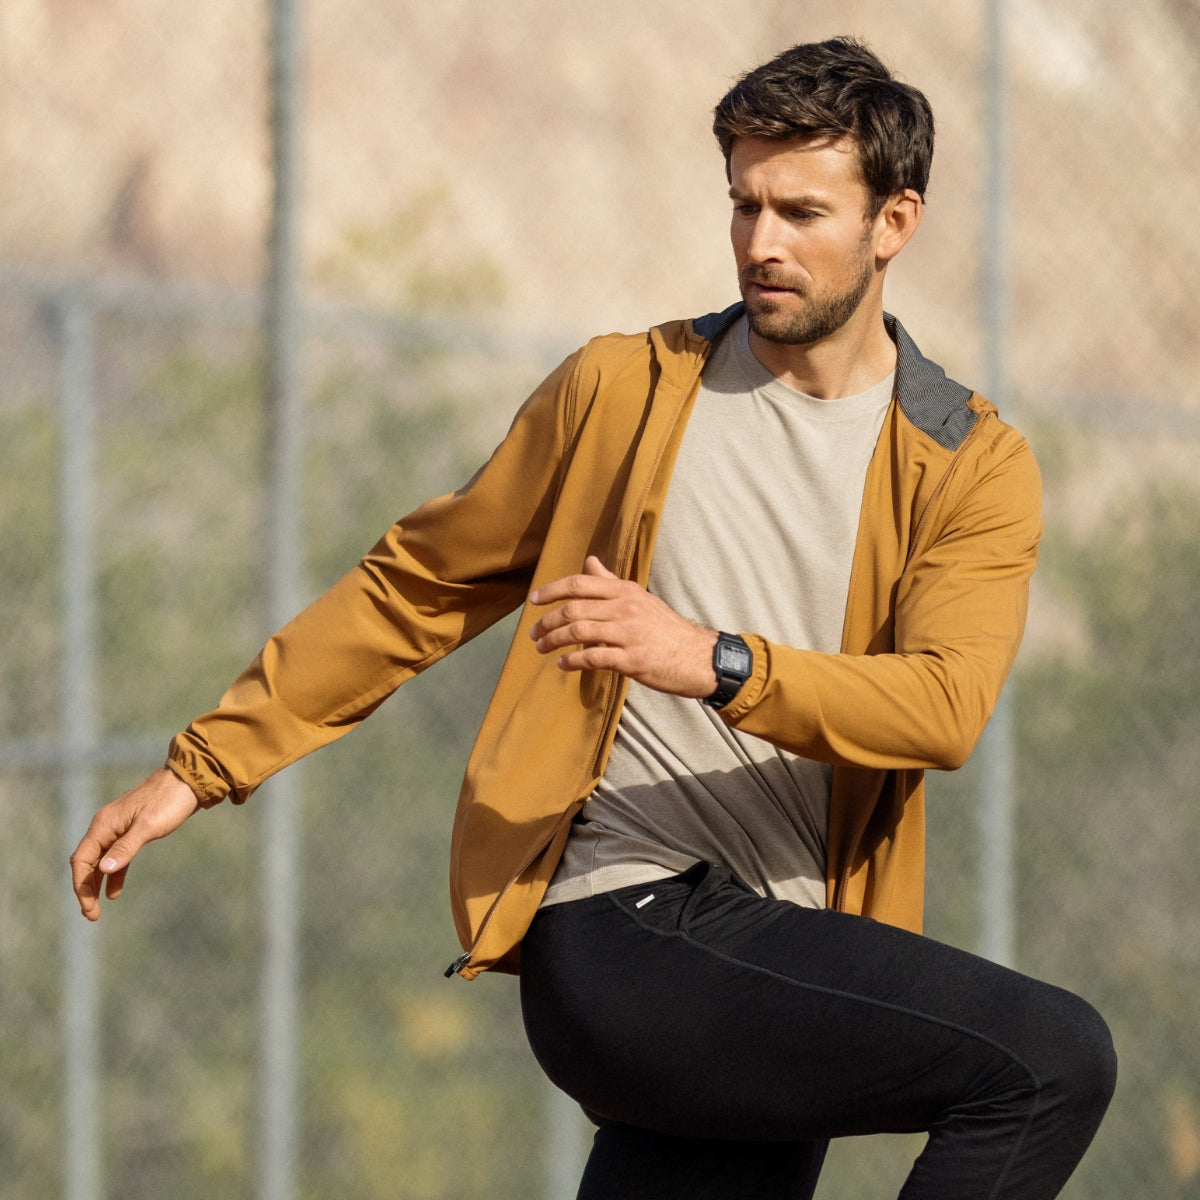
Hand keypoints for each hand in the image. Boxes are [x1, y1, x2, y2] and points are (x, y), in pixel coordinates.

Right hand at [69, 767, 200, 920]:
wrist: (188, 781)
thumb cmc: (168, 801)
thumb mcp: (148, 826)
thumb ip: (126, 848)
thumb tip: (102, 870)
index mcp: (104, 825)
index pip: (82, 861)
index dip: (81, 886)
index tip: (88, 909)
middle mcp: (105, 826)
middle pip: (86, 863)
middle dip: (86, 889)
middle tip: (92, 916)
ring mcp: (118, 828)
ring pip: (100, 861)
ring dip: (97, 884)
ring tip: (98, 908)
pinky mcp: (132, 830)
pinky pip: (116, 856)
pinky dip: (114, 873)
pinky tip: (114, 892)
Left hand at [528, 556, 717, 697]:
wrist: (697, 656)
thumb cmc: (664, 628)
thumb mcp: (639, 598)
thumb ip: (611, 582)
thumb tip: (590, 561)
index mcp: (625, 591)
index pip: (579, 584)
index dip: (551, 590)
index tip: (533, 600)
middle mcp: (625, 608)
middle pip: (573, 609)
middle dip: (547, 622)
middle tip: (533, 634)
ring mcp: (629, 634)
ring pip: (579, 632)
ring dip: (554, 641)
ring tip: (541, 649)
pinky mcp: (632, 659)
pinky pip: (593, 657)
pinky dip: (572, 661)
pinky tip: (562, 664)